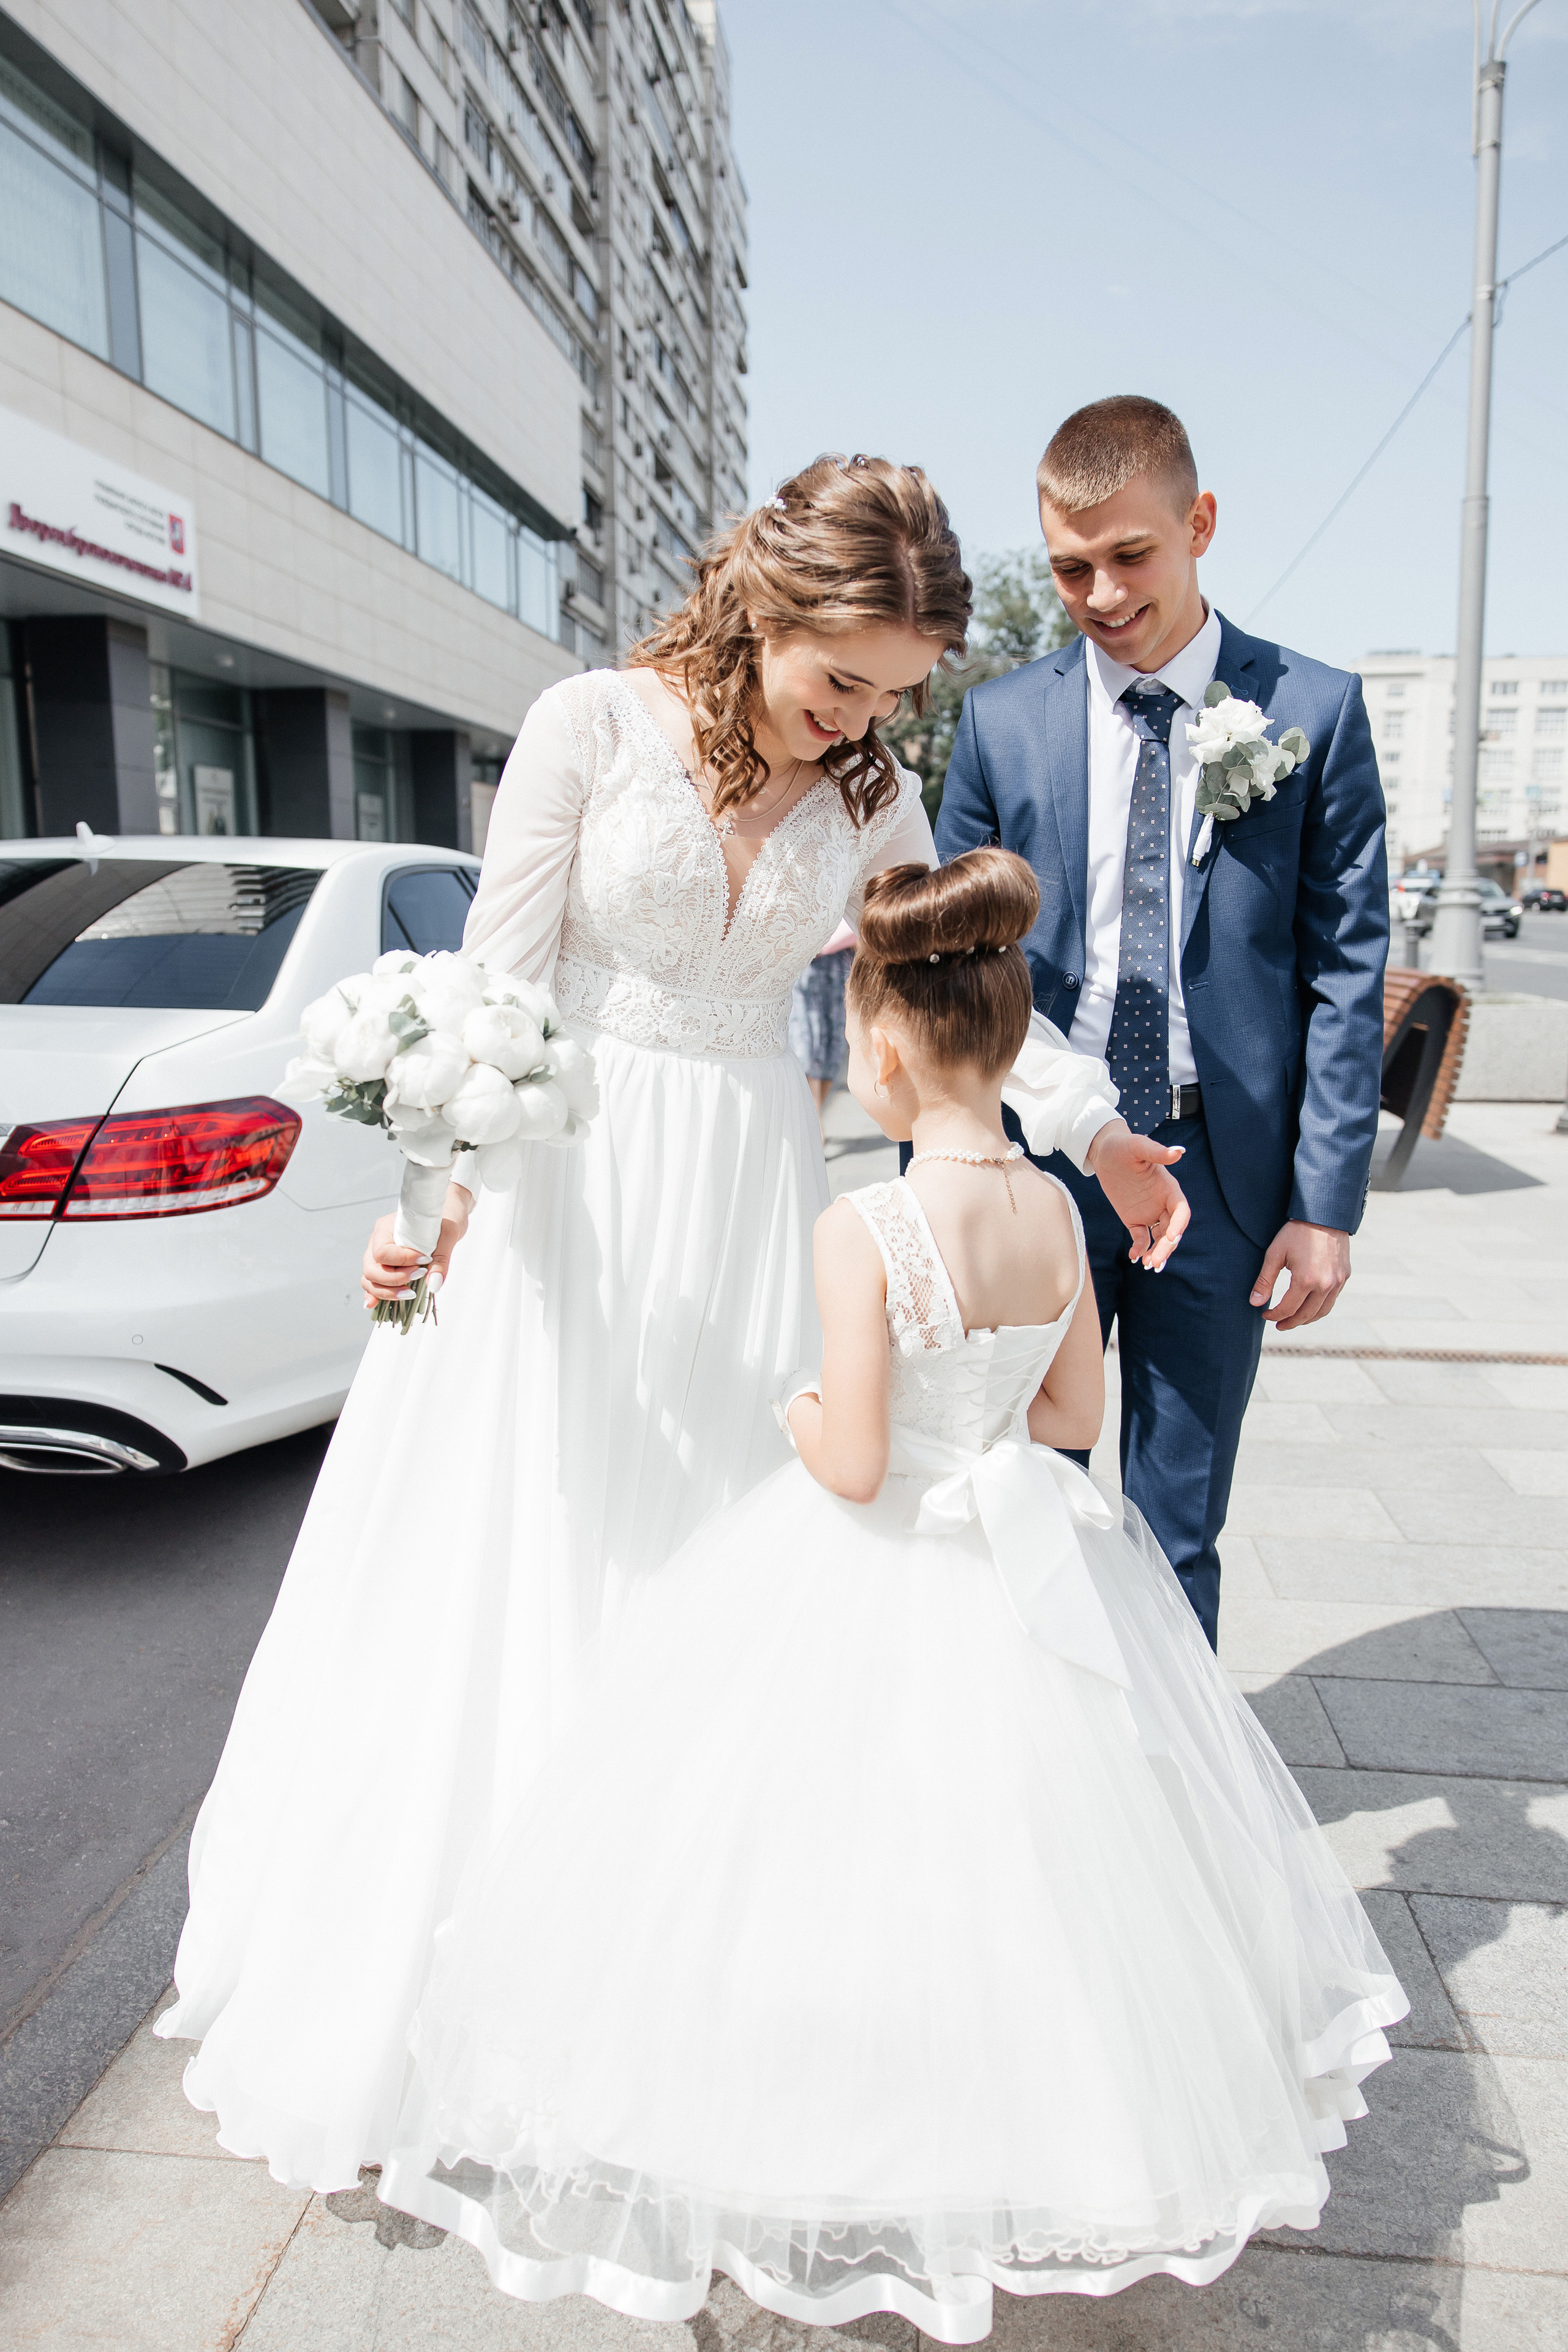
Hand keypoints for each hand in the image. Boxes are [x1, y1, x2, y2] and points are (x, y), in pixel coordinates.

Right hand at [360, 1183, 472, 1309]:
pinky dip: (375, 1294)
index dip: (401, 1262)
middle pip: (371, 1268)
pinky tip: (375, 1305)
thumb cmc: (444, 1216)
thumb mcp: (448, 1233)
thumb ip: (440, 1258)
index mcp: (386, 1227)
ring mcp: (378, 1254)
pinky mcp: (385, 1265)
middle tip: (419, 1276)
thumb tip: (433, 1284)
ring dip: (386, 1291)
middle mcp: (377, 1240)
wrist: (444, 1213)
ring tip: (410, 1294)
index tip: (424, 1261)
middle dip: (394, 1280)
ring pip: (370, 1278)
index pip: (382, 1252)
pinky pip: (373, 1282)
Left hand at [1084, 1119, 1189, 1269]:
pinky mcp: (1134, 1219)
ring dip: (1157, 1252)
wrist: (1105, 1152)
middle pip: (1172, 1230)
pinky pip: (1141, 1238)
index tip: (1172, 1237)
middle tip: (1156, 1261)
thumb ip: (1157, 1152)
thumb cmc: (1124, 1146)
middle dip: (1167, 1247)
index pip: (1181, 1211)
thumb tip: (1178, 1151)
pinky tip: (1133, 1257)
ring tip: (1149, 1265)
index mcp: (1169, 1188)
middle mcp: (1163, 1203)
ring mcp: (1149, 1212)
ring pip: (1159, 1238)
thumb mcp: (1138, 1147)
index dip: (1179, 1225)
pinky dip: (1140, 1248)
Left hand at [1250, 1220, 1349, 1329]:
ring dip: (1306, 1319)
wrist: (1325, 1215)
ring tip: (1293, 1319)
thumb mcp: (1275, 1254)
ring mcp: (1337, 1282)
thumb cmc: (1296, 1232)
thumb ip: (1264, 1281)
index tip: (1265, 1315)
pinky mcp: (1344, 1276)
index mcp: (1306, 1281)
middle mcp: (1325, 1285)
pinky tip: (1309, 1305)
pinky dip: (1320, 1308)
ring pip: (1322, 1311)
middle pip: (1306, 1315)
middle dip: (1290, 1323)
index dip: (1274, 1315)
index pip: (1288, 1309)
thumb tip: (1255, 1303)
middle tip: (1278, 1325)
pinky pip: (1332, 1299)